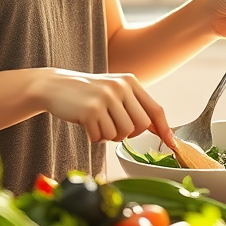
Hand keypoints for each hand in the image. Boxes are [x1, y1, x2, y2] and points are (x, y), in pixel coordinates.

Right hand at [40, 69, 174, 147]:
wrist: (54, 86)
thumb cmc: (87, 93)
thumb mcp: (114, 92)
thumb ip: (134, 106)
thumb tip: (158, 128)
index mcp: (130, 82)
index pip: (155, 109)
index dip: (164, 128)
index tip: (171, 143)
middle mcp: (120, 87)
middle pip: (140, 126)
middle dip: (128, 134)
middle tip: (112, 127)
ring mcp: (105, 98)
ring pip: (122, 133)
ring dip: (109, 136)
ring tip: (98, 124)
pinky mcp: (90, 110)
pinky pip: (102, 136)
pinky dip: (95, 137)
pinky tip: (86, 124)